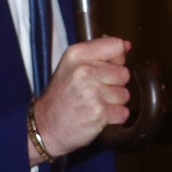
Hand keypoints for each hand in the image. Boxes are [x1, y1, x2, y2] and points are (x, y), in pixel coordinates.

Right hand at [33, 36, 130, 159]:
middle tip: (93, 92)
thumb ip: (98, 53)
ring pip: (125, 94)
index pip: (116, 46)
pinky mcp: (99, 112)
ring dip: (113, 103)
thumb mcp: (71, 66)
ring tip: (94, 104)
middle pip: (124, 73)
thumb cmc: (61, 97)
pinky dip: (114, 118)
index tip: (103, 70)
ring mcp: (92, 92)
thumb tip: (126, 46)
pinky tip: (97, 116)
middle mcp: (84, 70)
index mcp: (77, 54)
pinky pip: (123, 112)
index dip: (116, 60)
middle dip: (114, 85)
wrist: (45, 126)